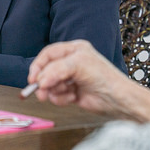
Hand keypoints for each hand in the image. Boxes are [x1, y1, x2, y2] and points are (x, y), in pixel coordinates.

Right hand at [28, 41, 149, 120]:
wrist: (117, 99)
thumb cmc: (105, 77)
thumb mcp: (78, 65)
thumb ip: (56, 70)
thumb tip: (40, 80)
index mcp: (74, 50)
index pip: (48, 54)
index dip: (38, 65)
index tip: (32, 78)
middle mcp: (72, 62)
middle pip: (47, 70)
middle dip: (44, 81)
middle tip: (42, 91)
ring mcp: (71, 78)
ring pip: (50, 84)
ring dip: (55, 91)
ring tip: (66, 93)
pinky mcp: (72, 92)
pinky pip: (56, 95)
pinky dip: (61, 98)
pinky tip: (72, 97)